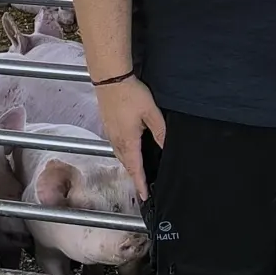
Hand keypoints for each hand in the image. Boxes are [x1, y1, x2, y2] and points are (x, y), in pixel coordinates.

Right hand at [95, 76, 165, 200]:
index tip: (144, 196)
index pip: (135, 168)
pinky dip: (125, 155)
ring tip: (138, 174)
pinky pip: (117, 146)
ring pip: (121, 156)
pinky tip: (130, 152)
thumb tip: (167, 148)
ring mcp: (110, 133)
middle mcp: (116, 140)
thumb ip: (160, 131)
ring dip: (129, 166)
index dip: (140, 183)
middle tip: (144, 187)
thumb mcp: (151, 112)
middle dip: (135, 177)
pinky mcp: (108, 125)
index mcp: (128, 141)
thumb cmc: (130, 94)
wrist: (110, 78)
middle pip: (126, 165)